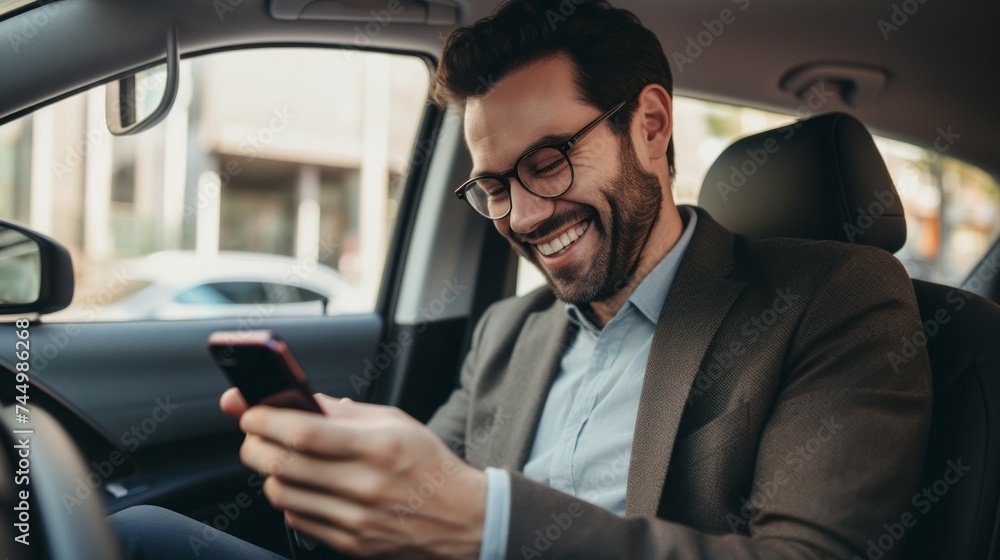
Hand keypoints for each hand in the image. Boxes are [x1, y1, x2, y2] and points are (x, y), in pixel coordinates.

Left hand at [220, 389, 486, 559]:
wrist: (464, 520)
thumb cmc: (429, 466)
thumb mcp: (397, 423)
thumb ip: (344, 412)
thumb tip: (298, 399)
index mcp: (379, 447)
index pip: (305, 432)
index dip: (266, 419)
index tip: (250, 409)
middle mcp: (365, 485)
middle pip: (283, 465)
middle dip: (254, 444)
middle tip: (255, 432)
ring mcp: (355, 520)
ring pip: (282, 495)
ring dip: (269, 472)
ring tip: (279, 458)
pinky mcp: (349, 544)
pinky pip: (296, 520)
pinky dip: (289, 499)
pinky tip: (302, 486)